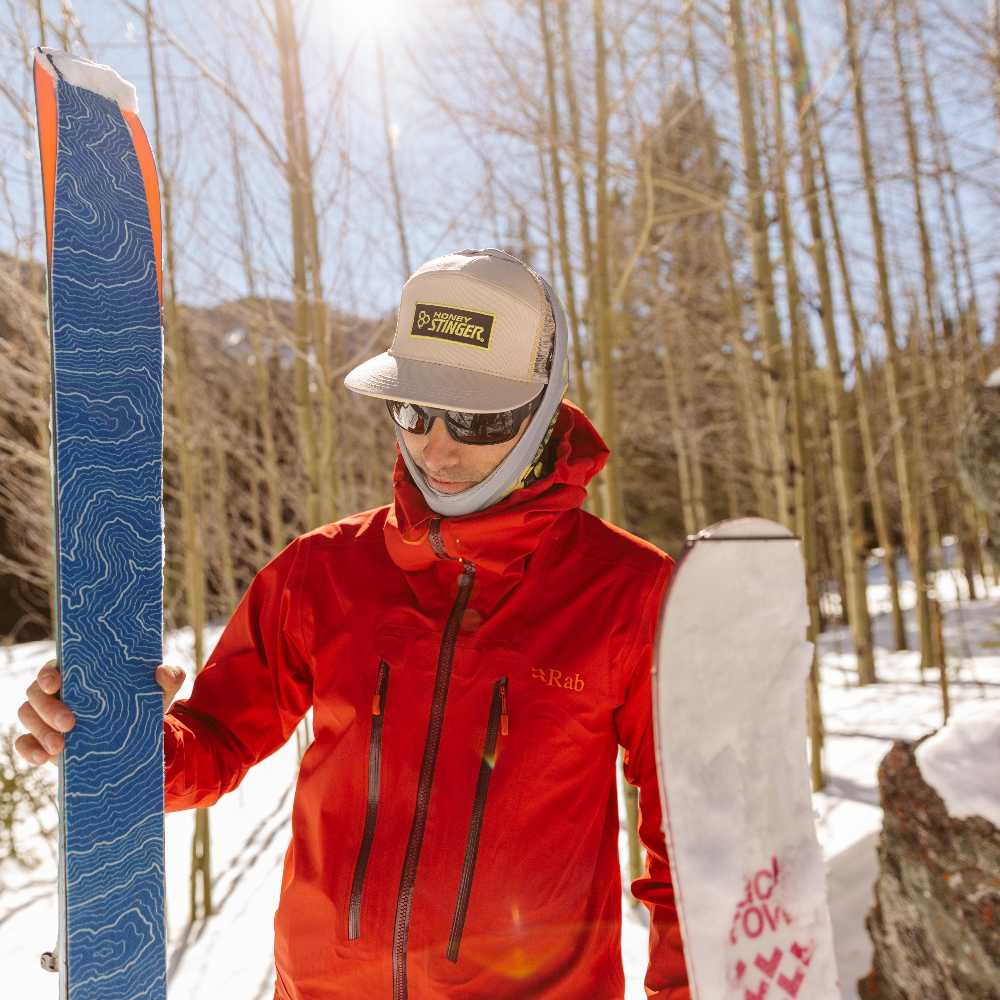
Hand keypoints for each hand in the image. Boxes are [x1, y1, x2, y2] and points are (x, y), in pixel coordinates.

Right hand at [14, 658, 185, 766]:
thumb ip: (168, 677)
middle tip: (71, 723)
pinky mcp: (44, 741)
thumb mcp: (160, 691)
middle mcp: (57, 692)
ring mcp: (47, 717)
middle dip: (48, 708)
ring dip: (39, 731)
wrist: (137, 738)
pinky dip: (27, 750)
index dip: (48, 673)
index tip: (55, 683)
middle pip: (36, 693)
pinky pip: (24, 743)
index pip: (54, 667)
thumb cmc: (142, 704)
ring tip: (60, 747)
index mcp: (79, 673)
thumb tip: (162, 671)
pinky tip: (41, 759)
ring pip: (27, 716)